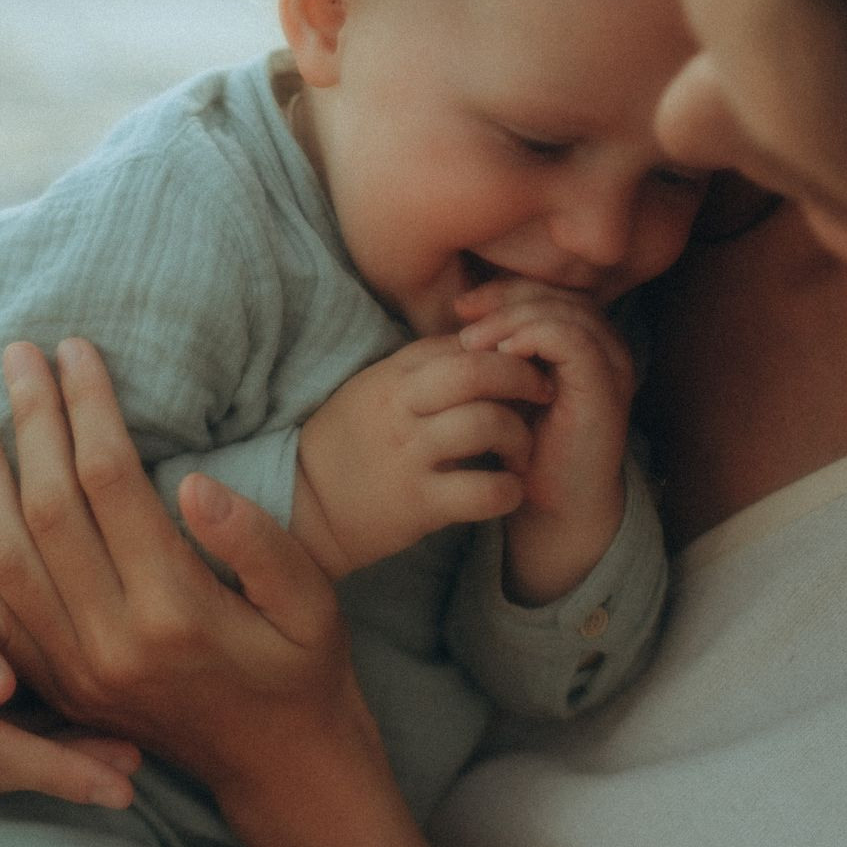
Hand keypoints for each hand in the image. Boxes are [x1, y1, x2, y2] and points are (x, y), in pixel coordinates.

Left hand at [0, 339, 513, 846]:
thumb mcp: (314, 603)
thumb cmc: (304, 672)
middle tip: (14, 351)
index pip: (110, 484)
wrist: (280, 774)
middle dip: (27, 422)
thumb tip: (191, 481)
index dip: (88, 408)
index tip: (77, 349)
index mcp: (175, 610)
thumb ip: (257, 543)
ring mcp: (73, 670)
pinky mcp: (55, 687)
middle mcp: (110, 642)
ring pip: (3, 559)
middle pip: (46, 511)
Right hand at [295, 336, 555, 576]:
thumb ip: (422, 366)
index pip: (462, 342)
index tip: (525, 363)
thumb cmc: (349, 443)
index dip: (504, 347)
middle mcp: (399, 408)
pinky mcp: (419, 504)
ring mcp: (409, 455)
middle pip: (479, 371)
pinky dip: (509, 490)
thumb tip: (481, 340)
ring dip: (521, 437)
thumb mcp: (374, 389)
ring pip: (489, 424)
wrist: (303, 507)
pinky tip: (507, 490)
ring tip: (521, 451)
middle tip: (542, 394)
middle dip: (523, 377)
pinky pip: (485, 490)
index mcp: (392, 375)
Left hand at [454, 282, 635, 603]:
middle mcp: (605, 345)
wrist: (553, 506)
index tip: (460, 308)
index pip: (545, 291)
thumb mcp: (504, 385)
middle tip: (462, 316)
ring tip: (474, 340)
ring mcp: (611, 364)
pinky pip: (571, 339)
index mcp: (583, 340)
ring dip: (512, 318)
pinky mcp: (606, 386)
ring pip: (563, 309)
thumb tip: (460, 308)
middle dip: (504, 298)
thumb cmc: (525, 448)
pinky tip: (500, 354)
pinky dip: (532, 337)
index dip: (503, 291)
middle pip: (555, 293)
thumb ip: (496, 347)